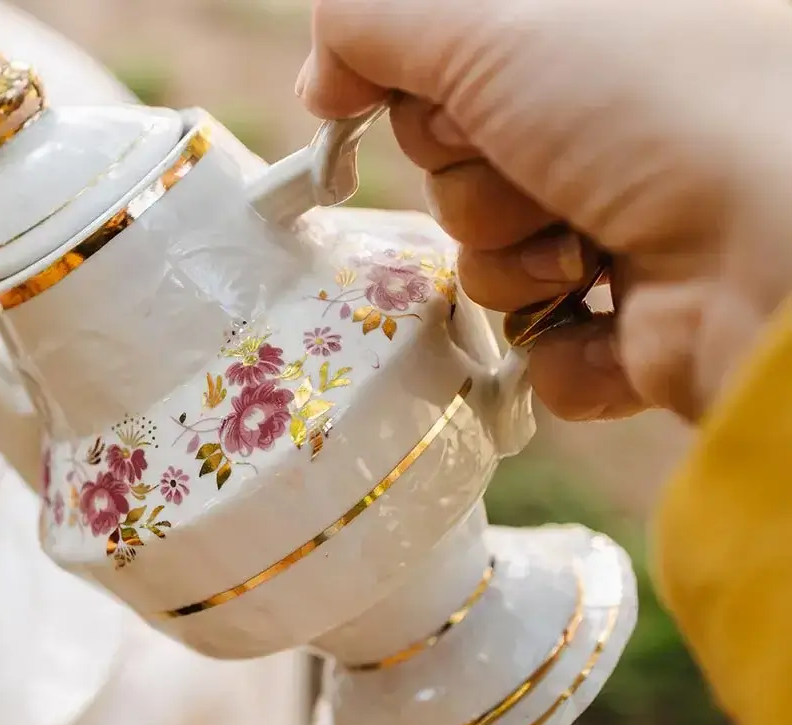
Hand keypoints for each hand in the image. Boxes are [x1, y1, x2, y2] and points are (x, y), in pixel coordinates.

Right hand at [298, 0, 791, 420]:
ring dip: (514, 257)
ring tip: (584, 244)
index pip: (449, 64)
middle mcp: (620, 117)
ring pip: (491, 257)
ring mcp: (642, 219)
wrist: (784, 249)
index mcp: (597, 35)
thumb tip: (322, 76)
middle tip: (535, 161)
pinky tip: (608, 310)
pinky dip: (559, 341)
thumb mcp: (479, 10)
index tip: (434, 99)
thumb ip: (368, 18)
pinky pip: (543, 348)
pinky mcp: (654, 323)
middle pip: (458, 160)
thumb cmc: (651, 99)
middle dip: (474, 174)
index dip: (422, 89)